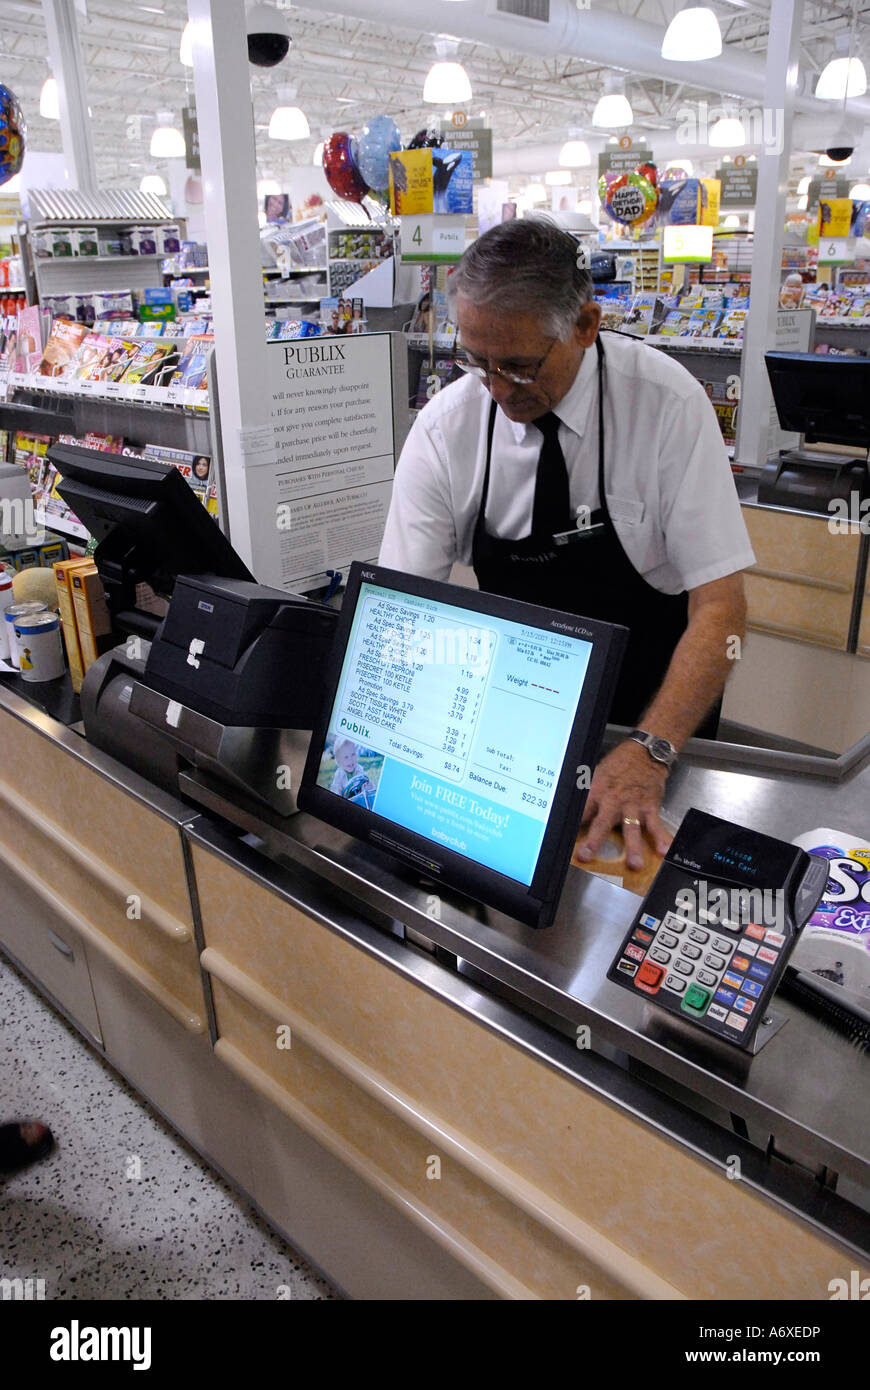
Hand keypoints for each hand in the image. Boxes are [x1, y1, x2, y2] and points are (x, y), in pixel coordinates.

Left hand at [576, 741, 672, 871]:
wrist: (644, 753)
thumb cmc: (618, 765)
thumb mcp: (597, 774)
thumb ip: (587, 794)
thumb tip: (570, 808)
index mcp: (596, 792)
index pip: (580, 812)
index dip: (570, 826)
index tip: (562, 841)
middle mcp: (613, 800)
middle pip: (602, 823)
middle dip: (594, 841)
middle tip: (586, 856)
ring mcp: (633, 805)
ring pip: (631, 828)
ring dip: (633, 847)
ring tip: (634, 865)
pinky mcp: (650, 807)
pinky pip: (656, 825)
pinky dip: (661, 838)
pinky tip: (664, 851)